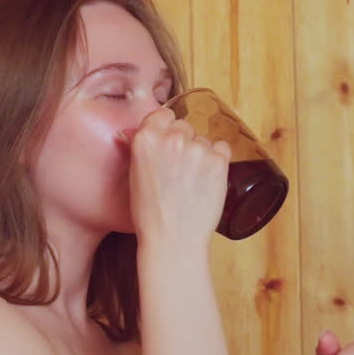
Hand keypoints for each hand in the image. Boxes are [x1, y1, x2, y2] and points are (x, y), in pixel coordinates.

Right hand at [123, 109, 230, 251]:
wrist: (172, 239)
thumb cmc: (149, 214)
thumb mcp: (134, 176)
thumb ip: (136, 148)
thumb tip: (130, 132)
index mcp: (146, 139)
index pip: (161, 115)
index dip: (164, 128)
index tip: (166, 142)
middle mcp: (172, 139)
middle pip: (183, 126)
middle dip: (182, 142)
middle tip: (179, 169)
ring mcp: (197, 149)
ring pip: (202, 140)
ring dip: (200, 154)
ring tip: (192, 181)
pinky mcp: (219, 161)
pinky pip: (222, 149)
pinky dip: (218, 160)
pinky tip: (208, 179)